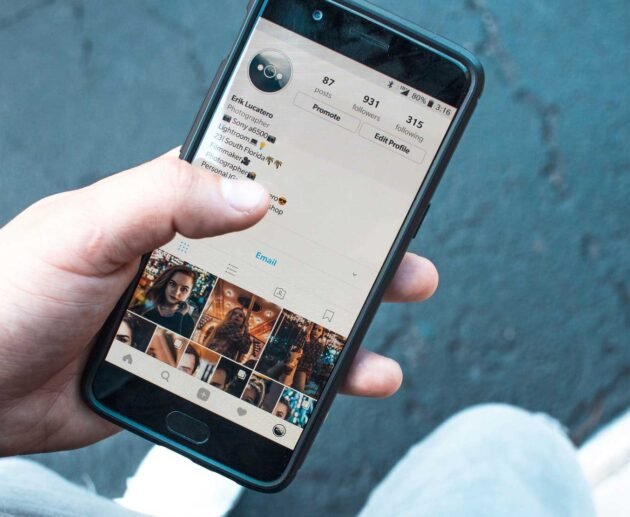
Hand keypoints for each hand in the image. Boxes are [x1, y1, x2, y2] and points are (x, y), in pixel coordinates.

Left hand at [0, 150, 437, 455]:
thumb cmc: (15, 292)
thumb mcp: (89, 226)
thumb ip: (167, 197)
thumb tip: (255, 193)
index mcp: (176, 210)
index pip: (261, 185)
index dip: (319, 186)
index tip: (372, 190)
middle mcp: (198, 260)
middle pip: (293, 258)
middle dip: (354, 263)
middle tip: (404, 267)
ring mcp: (200, 317)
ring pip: (285, 320)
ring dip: (339, 333)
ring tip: (381, 348)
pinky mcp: (194, 367)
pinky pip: (259, 371)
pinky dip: (299, 382)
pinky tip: (330, 388)